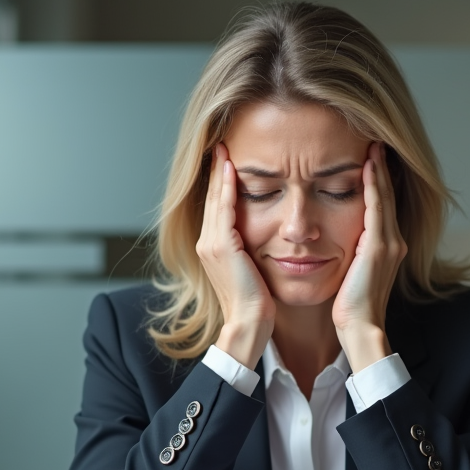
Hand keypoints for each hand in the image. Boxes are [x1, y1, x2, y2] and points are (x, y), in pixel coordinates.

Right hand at [196, 143, 274, 368]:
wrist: (249, 324)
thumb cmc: (257, 304)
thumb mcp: (253, 271)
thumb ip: (251, 251)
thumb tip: (262, 239)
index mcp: (213, 249)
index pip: (217, 207)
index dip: (220, 183)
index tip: (227, 161)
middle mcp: (206, 243)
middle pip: (212, 198)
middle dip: (217, 171)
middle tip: (221, 144)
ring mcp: (211, 244)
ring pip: (216, 199)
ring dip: (220, 172)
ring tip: (225, 150)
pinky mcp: (221, 246)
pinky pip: (224, 209)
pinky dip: (227, 187)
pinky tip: (233, 169)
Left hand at [333, 142, 407, 372]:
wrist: (359, 328)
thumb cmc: (350, 308)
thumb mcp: (351, 274)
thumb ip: (351, 254)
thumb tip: (340, 242)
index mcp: (386, 247)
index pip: (382, 205)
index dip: (378, 181)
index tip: (370, 158)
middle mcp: (393, 241)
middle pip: (387, 195)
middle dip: (382, 168)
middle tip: (376, 141)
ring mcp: (389, 244)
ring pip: (384, 197)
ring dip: (379, 170)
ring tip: (374, 146)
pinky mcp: (379, 248)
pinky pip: (376, 208)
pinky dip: (374, 186)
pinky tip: (368, 167)